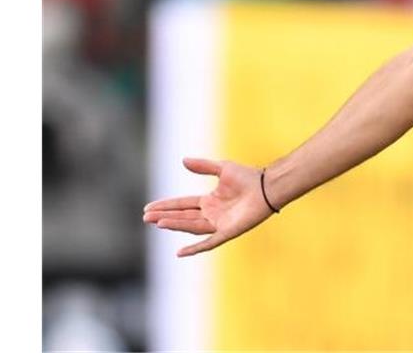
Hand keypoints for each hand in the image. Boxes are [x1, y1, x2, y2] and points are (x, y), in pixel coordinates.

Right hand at [143, 157, 274, 257]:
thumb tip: (183, 160)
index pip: (183, 204)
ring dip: (175, 225)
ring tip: (158, 222)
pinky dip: (195, 248)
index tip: (148, 208)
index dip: (166, 206)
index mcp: (210, 201)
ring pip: (191, 226)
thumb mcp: (222, 168)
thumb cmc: (248, 177)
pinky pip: (209, 242)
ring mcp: (219, 224)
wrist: (266, 186)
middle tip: (146, 217)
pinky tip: (180, 252)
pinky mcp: (228, 231)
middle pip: (183, 217)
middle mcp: (212, 214)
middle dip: (165, 217)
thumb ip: (203, 166)